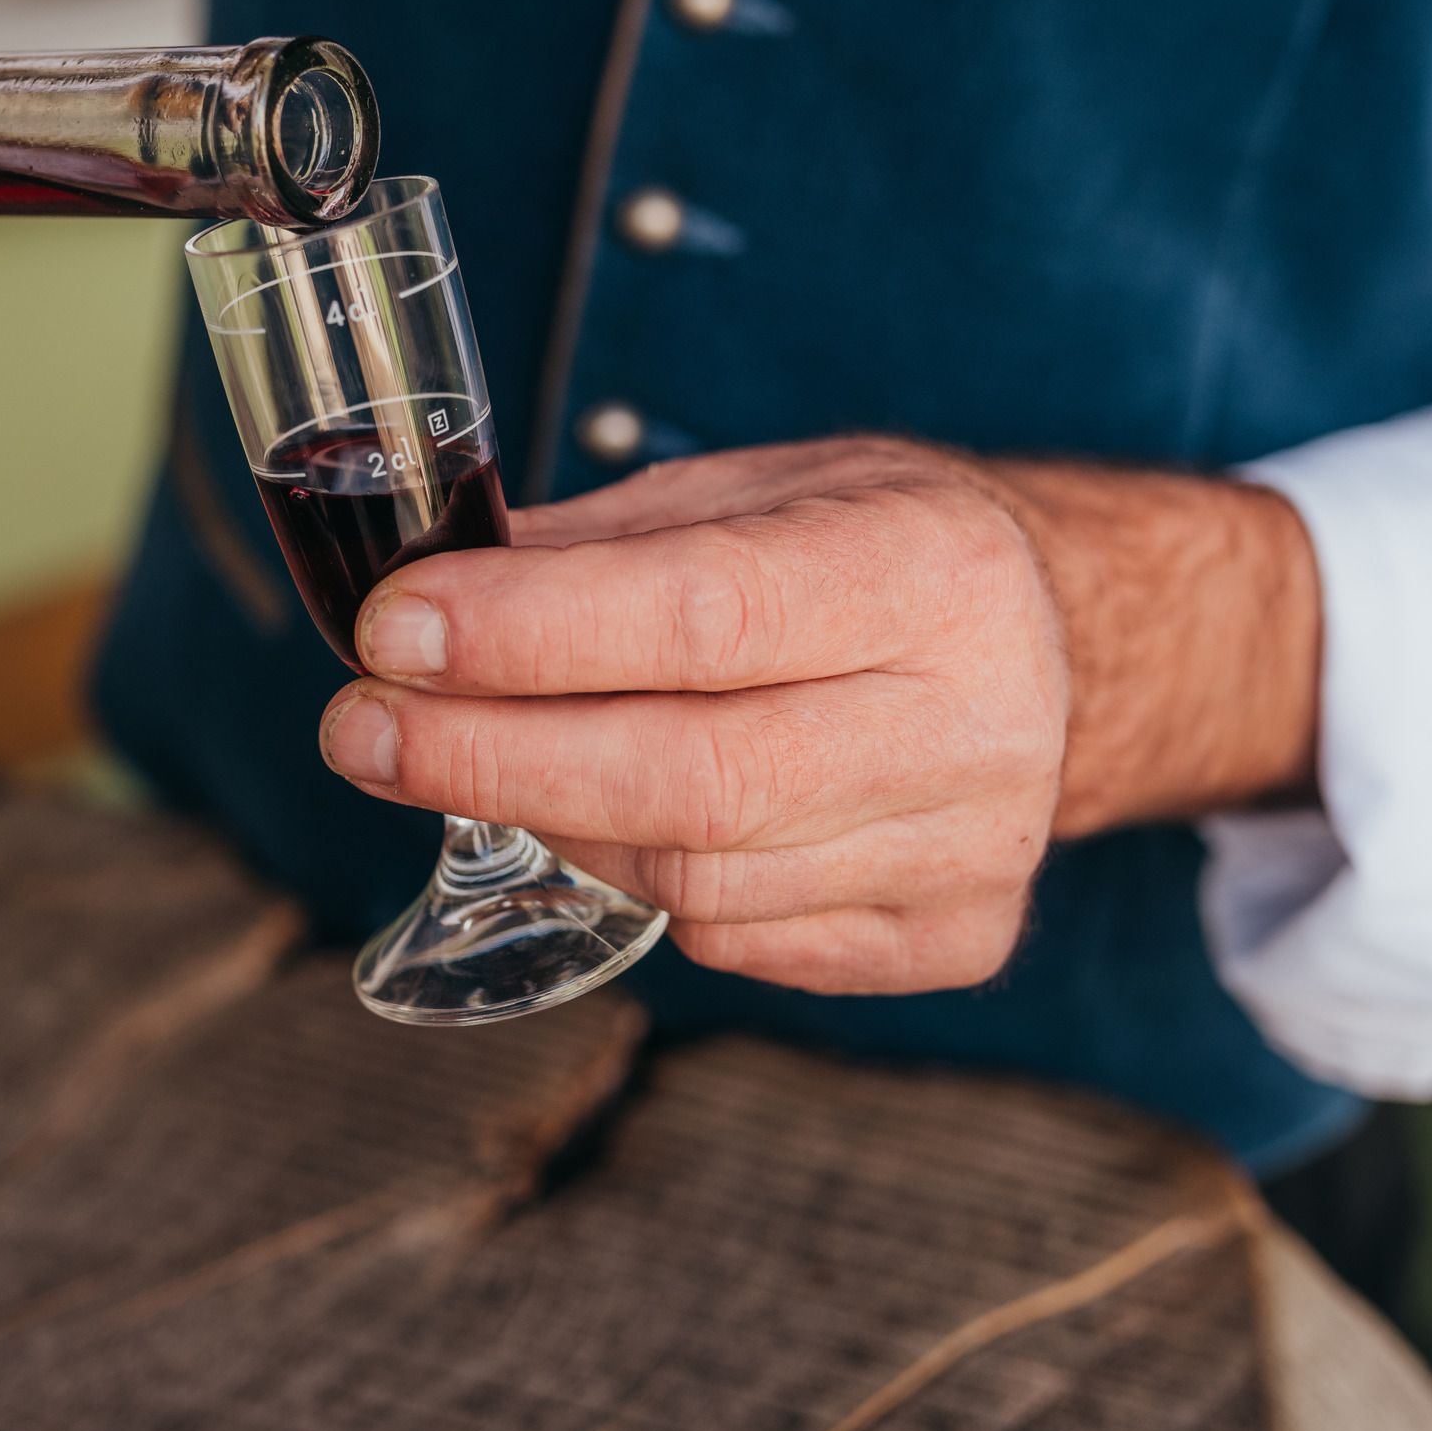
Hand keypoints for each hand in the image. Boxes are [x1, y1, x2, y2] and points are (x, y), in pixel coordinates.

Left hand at [319, 438, 1069, 991]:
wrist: (1071, 640)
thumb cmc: (885, 549)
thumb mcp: (765, 486)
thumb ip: (600, 545)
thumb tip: (422, 599)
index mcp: (932, 569)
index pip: (704, 617)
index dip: (529, 637)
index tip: (393, 633)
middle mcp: (977, 722)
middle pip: (690, 778)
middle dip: (488, 758)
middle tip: (360, 730)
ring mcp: (976, 850)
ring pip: (697, 881)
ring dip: (551, 822)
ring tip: (480, 758)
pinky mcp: (955, 941)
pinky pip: (741, 944)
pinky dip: (646, 882)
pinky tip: (623, 817)